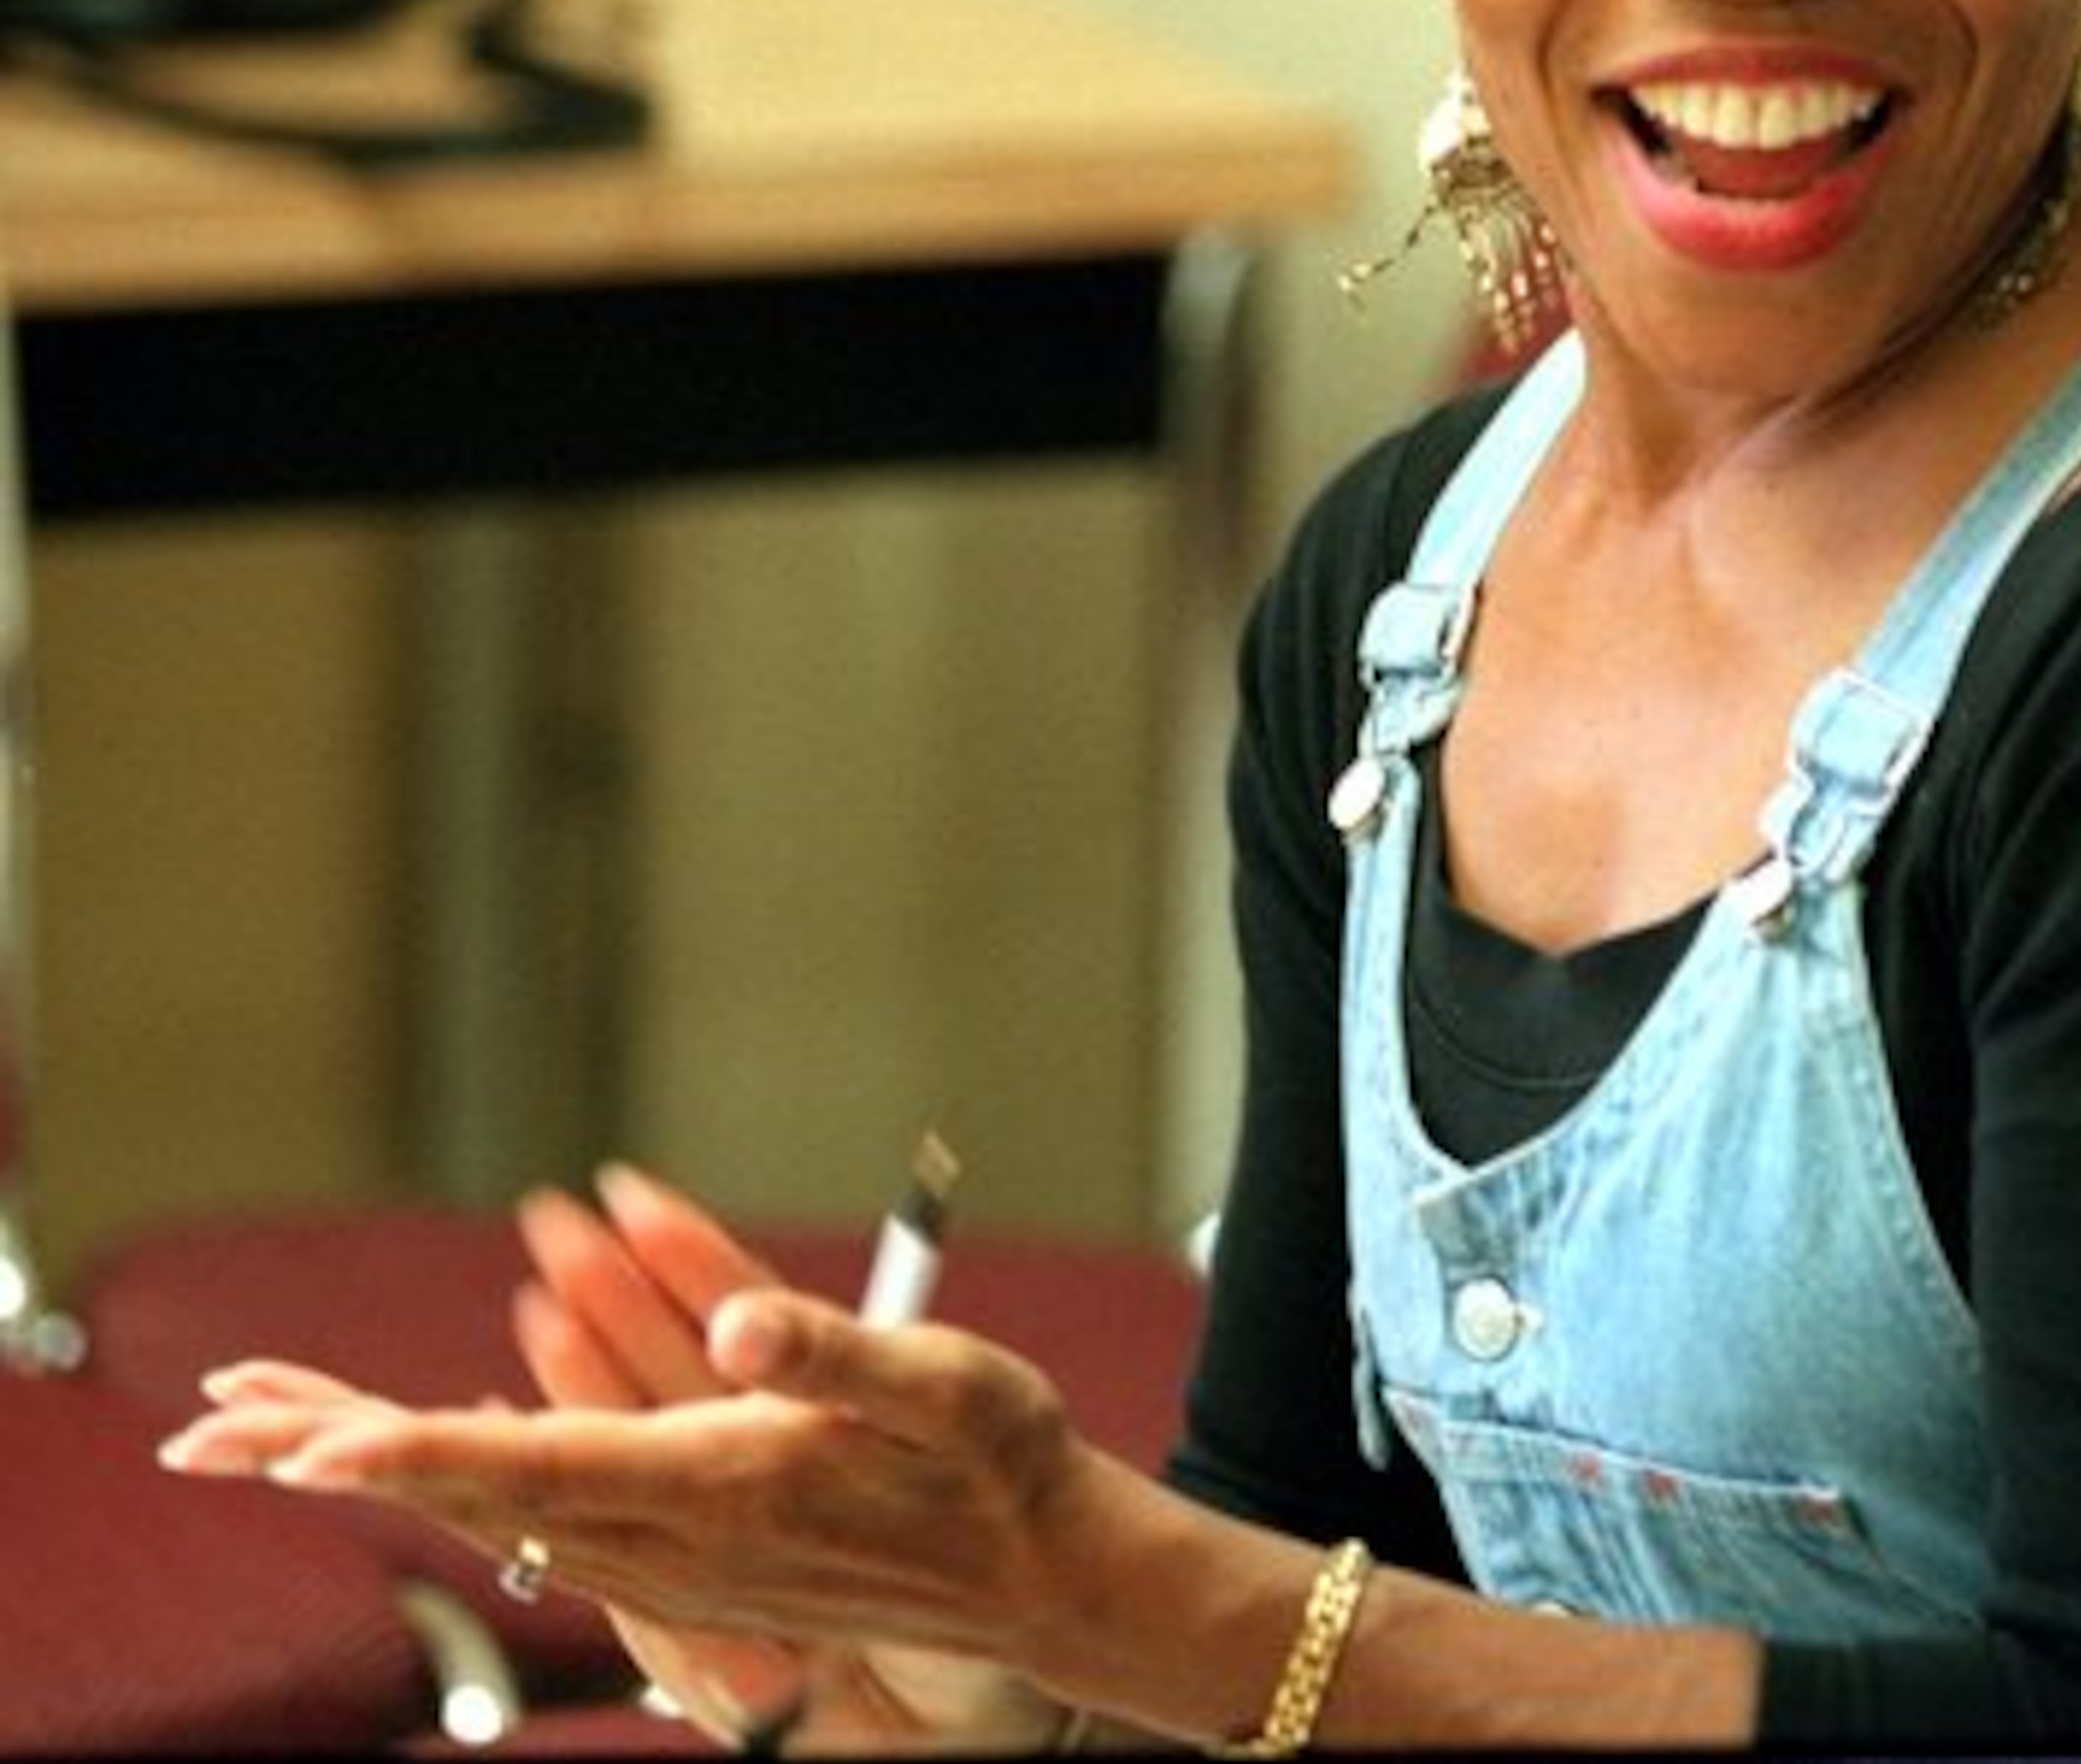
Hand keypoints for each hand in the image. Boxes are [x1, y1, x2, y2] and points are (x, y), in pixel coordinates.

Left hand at [160, 1178, 1100, 1749]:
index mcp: (730, 1483)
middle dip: (338, 1454)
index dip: (414, 1453)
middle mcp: (682, 1538)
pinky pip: (546, 1523)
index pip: (536, 1469)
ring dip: (384, 1466)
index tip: (302, 1446)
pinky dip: (462, 1483)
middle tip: (209, 1429)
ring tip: (273, 1429)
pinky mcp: (691, 1564)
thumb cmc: (1000, 1469)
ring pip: (494, 1514)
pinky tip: (427, 1452)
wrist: (1040, 1583)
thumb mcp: (949, 1383)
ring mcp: (678, 1563)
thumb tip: (740, 1328)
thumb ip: (839, 1350)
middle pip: (477, 1496)